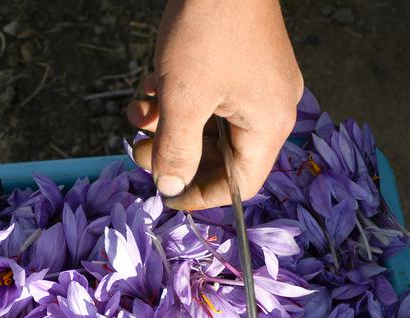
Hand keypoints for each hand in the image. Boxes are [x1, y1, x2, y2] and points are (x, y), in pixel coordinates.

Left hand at [127, 0, 302, 209]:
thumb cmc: (208, 30)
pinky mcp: (238, 65)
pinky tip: (147, 90)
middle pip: (220, 157)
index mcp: (269, 124)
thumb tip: (169, 187)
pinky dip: (175, 101)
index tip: (163, 194)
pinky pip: (206, 99)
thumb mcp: (183, 99)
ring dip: (168, 127)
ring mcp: (256, 85)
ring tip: (139, 118)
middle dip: (174, 156)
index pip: (240, 184)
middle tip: (140, 150)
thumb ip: (176, 150)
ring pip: (207, 127)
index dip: (200, 195)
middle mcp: (270, 108)